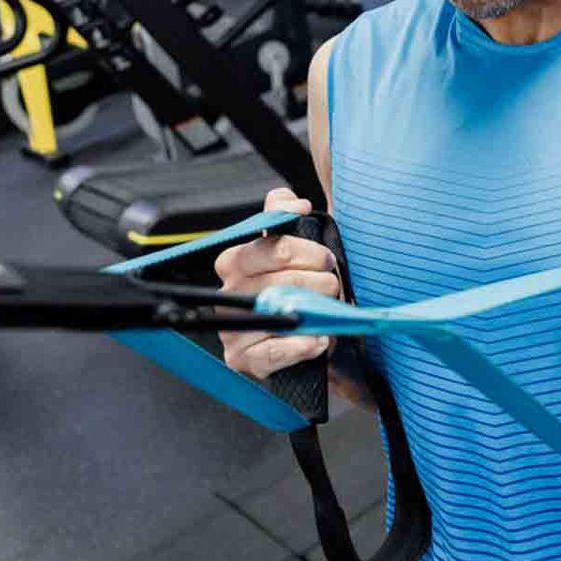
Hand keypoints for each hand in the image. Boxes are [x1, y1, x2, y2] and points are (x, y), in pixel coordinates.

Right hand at [215, 189, 351, 395]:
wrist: (295, 339)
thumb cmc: (293, 288)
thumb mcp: (288, 248)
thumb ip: (282, 214)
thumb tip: (294, 202)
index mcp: (236, 261)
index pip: (270, 248)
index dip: (305, 251)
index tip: (325, 258)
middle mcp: (229, 293)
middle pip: (279, 280)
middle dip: (317, 281)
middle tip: (331, 285)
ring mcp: (233, 328)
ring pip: (278, 312)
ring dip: (314, 310)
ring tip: (328, 310)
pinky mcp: (242, 358)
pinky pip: (273, 351)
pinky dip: (301, 345)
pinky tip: (318, 340)